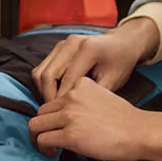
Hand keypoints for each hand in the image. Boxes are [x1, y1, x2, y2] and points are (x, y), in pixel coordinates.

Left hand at [29, 78, 146, 160]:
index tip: (58, 126)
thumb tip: (66, 118)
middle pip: (41, 111)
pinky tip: (53, 153)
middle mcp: (71, 97)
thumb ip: (82, 102)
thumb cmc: (126, 120)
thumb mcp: (102, 97)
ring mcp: (69, 116)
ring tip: (48, 147)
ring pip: (36, 125)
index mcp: (80, 85)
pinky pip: (43, 140)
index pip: (54, 99)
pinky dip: (43, 148)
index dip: (53, 115)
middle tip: (50, 138)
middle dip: (43, 126)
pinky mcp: (70, 135)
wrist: (140, 132)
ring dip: (38, 137)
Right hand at [31, 19, 158, 102]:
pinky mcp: (57, 48)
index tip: (65, 118)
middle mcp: (71, 43)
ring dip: (43, 90)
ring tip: (54, 105)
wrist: (122, 42)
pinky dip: (44, 84)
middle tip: (56, 113)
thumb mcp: (113, 80)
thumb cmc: (121, 62)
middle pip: (47, 74)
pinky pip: (42, 68)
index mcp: (87, 49)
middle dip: (49, 97)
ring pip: (39, 71)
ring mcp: (62, 44)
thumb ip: (93, 94)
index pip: (67, 80)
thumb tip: (74, 112)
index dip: (64, 101)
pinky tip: (54, 94)